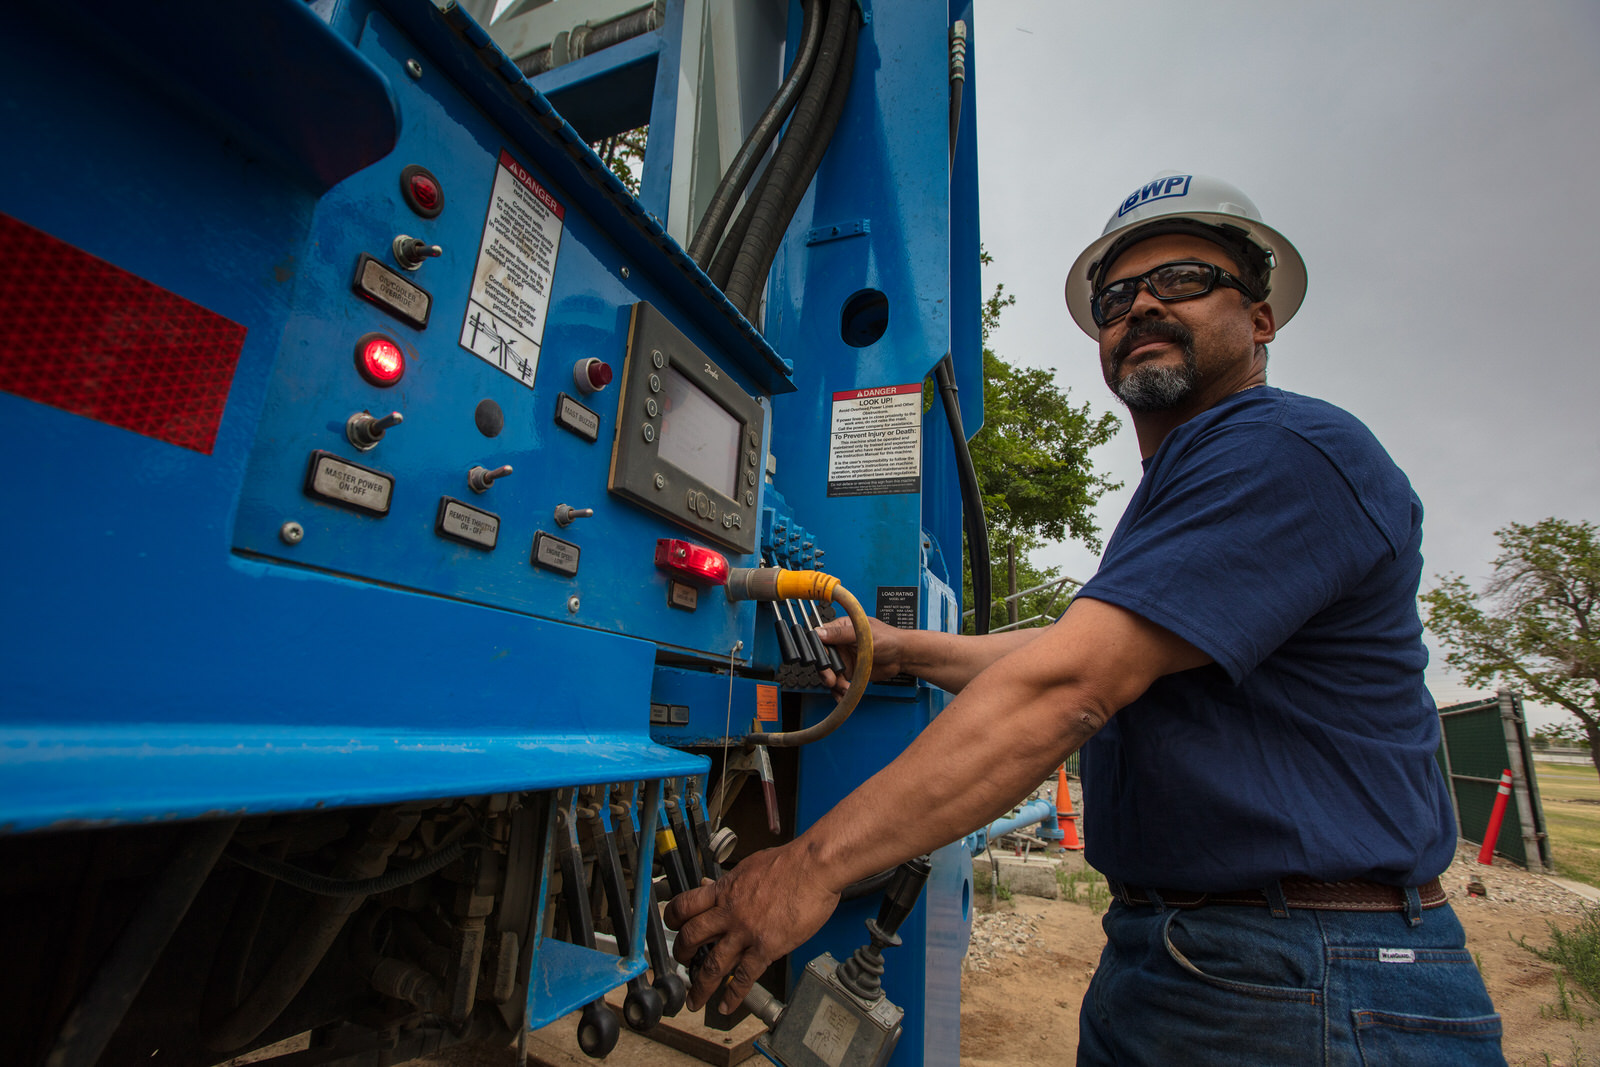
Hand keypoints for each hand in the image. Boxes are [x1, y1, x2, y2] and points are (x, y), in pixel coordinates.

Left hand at [663, 843, 839, 1012]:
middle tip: (681, 962)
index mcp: (725, 890)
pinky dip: (733, 995)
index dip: (673, 919)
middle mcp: (729, 912)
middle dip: (680, 954)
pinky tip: (727, 1005)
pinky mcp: (766, 947)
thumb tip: (712, 885)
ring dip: (700, 986)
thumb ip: (729, 882)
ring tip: (695, 999)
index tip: (672, 927)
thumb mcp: (750, 866)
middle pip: (691, 937)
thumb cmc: (790, 863)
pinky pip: (744, 977)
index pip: (685, 906)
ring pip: (712, 964)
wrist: (814, 868)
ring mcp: (746, 932)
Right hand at [814, 615, 904, 699]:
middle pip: (823, 660)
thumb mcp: (863, 634)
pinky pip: (838, 683)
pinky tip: (843, 694)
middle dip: (826, 672)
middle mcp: (839, 645)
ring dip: (835, 684)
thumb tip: (820, 632)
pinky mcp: (849, 673)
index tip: (823, 663)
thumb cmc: (888, 639)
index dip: (819, 653)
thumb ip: (841, 633)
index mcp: (840, 630)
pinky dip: (839, 691)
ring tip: (845, 688)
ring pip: (829, 674)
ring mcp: (844, 660)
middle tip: (832, 680)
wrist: (902, 657)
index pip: (821, 640)